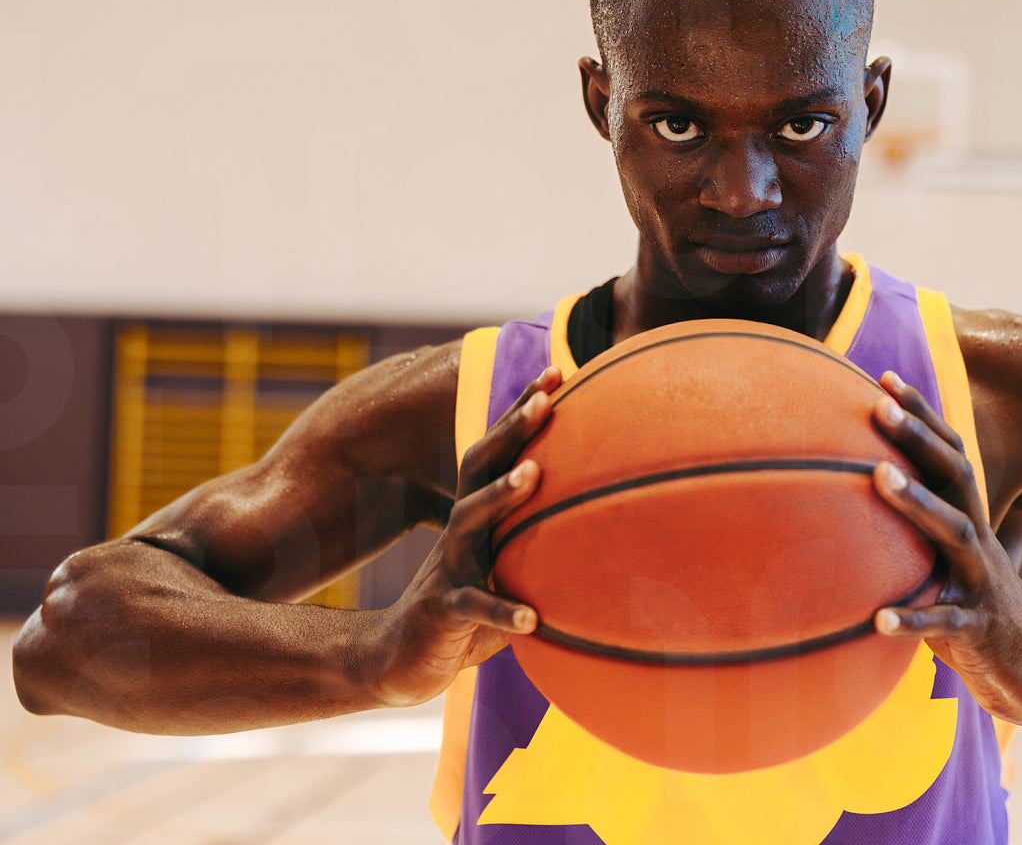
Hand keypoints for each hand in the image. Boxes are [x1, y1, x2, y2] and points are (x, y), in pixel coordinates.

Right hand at [358, 366, 561, 707]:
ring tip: (533, 474)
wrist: (401, 659)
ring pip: (471, 522)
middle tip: (544, 399)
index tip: (555, 372)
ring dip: (501, 495)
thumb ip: (543, 548)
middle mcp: (462, 531)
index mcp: (479, 516)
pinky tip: (530, 620)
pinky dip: (501, 611)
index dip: (522, 412)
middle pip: (481, 467)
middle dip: (512, 430)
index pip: (500, 452)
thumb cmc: (468, 610)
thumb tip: (612, 528)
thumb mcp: (506, 570)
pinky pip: (473, 607)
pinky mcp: (443, 611)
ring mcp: (449, 567)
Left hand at [870, 371, 1021, 729]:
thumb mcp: (948, 556)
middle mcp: (976, 538)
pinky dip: (913, 620)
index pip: (948, 453)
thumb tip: (862, 486)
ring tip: (878, 477)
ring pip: (952, 533)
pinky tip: (879, 620)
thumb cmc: (972, 601)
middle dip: (917, 437)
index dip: (922, 415)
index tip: (884, 378)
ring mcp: (980, 579)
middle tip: (879, 406)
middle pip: (952, 476)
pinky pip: (944, 620)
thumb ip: (917, 525)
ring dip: (916, 503)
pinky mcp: (977, 627)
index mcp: (967, 517)